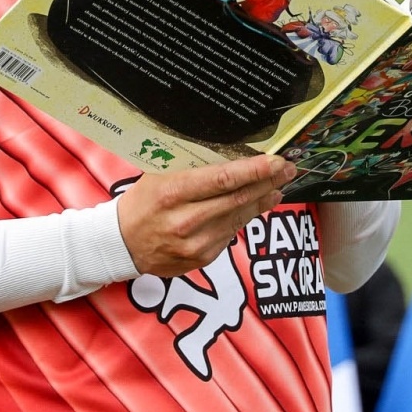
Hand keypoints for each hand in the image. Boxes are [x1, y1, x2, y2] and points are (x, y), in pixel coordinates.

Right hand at [116, 156, 295, 276]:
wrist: (123, 244)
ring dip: (262, 200)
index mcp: (173, 192)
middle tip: (288, 169)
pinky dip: (245, 217)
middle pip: (237, 198)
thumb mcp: (159, 175)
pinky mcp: (202, 258)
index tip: (275, 161)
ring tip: (278, 185)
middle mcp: (186, 220)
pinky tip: (256, 205)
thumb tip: (233, 153)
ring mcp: (196, 243)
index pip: (222, 179)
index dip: (253, 170)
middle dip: (267, 182)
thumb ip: (192, 166)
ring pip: (239, 217)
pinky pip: (231, 233)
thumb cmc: (143, 201)